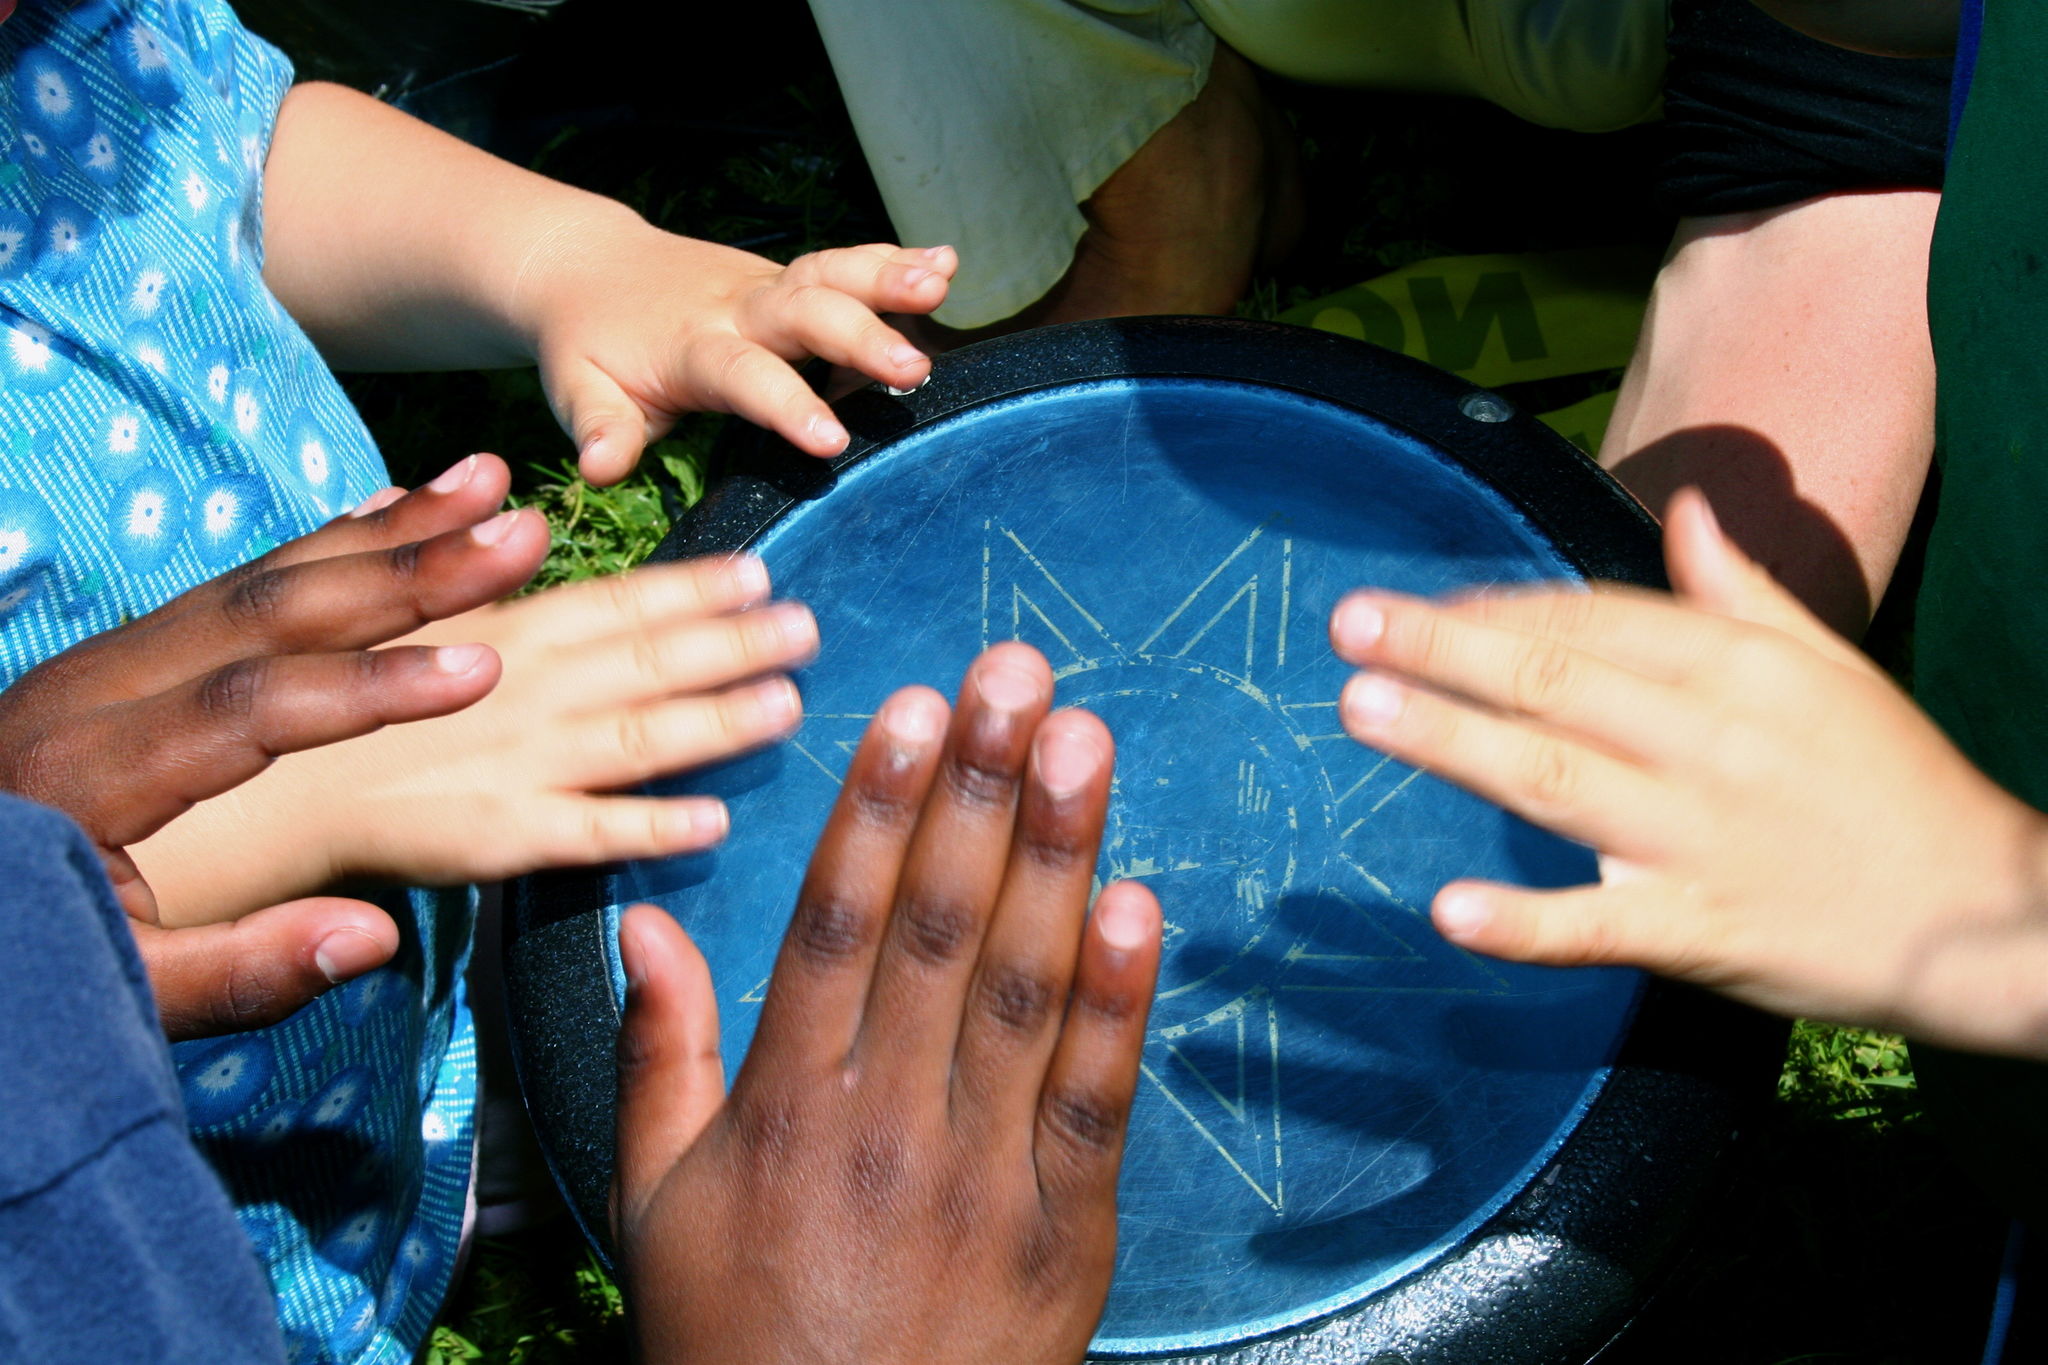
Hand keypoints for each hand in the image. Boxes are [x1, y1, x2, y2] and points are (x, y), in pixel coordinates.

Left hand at [0, 456, 550, 1035]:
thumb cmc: (18, 945)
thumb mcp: (113, 988)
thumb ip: (240, 971)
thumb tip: (373, 937)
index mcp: (90, 771)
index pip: (253, 707)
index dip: (372, 686)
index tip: (482, 668)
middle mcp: (98, 688)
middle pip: (270, 610)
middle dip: (408, 568)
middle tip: (523, 536)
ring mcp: (110, 659)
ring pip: (260, 576)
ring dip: (384, 531)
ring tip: (486, 487)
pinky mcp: (126, 654)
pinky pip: (239, 581)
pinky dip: (326, 541)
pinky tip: (393, 509)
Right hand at [133, 473, 816, 923]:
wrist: (274, 785)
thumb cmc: (340, 682)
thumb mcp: (387, 592)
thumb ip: (450, 539)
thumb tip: (492, 476)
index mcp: (509, 628)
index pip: (619, 601)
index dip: (694, 588)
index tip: (761, 571)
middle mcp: (530, 689)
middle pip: (649, 663)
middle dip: (733, 644)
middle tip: (810, 628)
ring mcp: (525, 764)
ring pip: (639, 739)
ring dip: (718, 721)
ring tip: (786, 704)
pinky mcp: (507, 837)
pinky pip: (592, 834)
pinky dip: (653, 826)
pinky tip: (715, 821)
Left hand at [259, 84, 953, 485]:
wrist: (589, 268)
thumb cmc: (591, 348)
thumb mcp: (578, 391)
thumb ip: (598, 427)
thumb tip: (598, 467)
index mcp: (690, 347)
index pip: (743, 375)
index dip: (786, 405)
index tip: (832, 442)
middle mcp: (737, 308)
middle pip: (802, 313)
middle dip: (858, 337)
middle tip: (911, 369)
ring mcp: (768, 288)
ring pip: (830, 275)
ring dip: (887, 277)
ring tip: (942, 283)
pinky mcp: (790, 281)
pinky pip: (844, 266)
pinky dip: (893, 260)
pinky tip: (948, 263)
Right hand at [611, 643, 1162, 1363]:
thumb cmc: (736, 1338)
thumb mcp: (656, 1201)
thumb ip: (659, 1053)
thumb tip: (646, 918)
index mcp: (779, 1108)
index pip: (833, 927)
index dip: (875, 809)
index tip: (909, 707)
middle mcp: (879, 1122)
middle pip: (935, 930)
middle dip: (977, 790)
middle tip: (1014, 673)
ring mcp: (979, 1173)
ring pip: (1019, 989)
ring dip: (1056, 855)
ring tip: (1081, 740)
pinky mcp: (1064, 1225)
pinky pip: (1094, 1098)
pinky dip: (1118, 999)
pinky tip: (1139, 901)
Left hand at [1327, 488, 2047, 1056]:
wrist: (1987, 917)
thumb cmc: (1894, 783)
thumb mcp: (1827, 667)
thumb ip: (1741, 591)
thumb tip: (1689, 511)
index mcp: (1737, 668)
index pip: (1596, 619)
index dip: (1500, 607)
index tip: (1419, 599)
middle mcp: (1710, 738)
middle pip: (1557, 681)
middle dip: (1447, 649)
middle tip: (1350, 625)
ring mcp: (1702, 836)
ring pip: (1558, 777)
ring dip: (1455, 741)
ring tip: (1364, 708)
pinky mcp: (1705, 930)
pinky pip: (1602, 925)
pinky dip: (1528, 923)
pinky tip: (1451, 910)